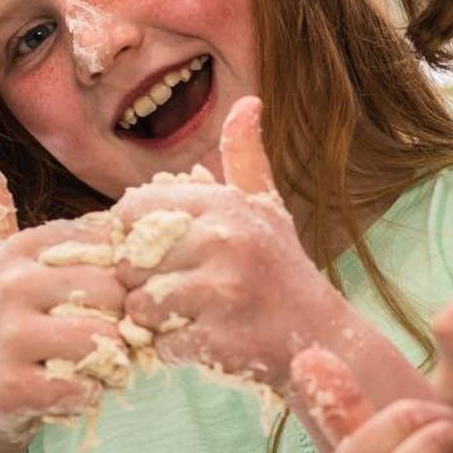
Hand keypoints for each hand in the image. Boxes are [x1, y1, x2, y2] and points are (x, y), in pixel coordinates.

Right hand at [0, 159, 129, 452]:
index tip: (106, 303)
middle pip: (115, 292)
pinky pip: (86, 387)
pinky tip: (67, 395)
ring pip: (104, 340)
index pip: (110, 245)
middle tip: (104, 343)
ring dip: (110, 363)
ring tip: (88, 367)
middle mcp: (10, 283)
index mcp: (21, 248)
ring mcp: (7, 335)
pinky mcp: (10, 387)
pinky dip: (89, 396)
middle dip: (123, 323)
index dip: (125, 279)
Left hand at [114, 98, 342, 389]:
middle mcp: (225, 239)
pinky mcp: (221, 339)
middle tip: (179, 293)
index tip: (158, 254)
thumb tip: (249, 101)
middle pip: (130, 263)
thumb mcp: (266, 208)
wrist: (322, 337)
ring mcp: (224, 291)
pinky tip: (204, 342)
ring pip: (140, 306)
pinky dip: (175, 351)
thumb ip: (245, 157)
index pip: (132, 210)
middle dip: (143, 285)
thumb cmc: (283, 272)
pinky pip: (162, 345)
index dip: (132, 237)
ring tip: (189, 317)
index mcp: (225, 204)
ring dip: (156, 321)